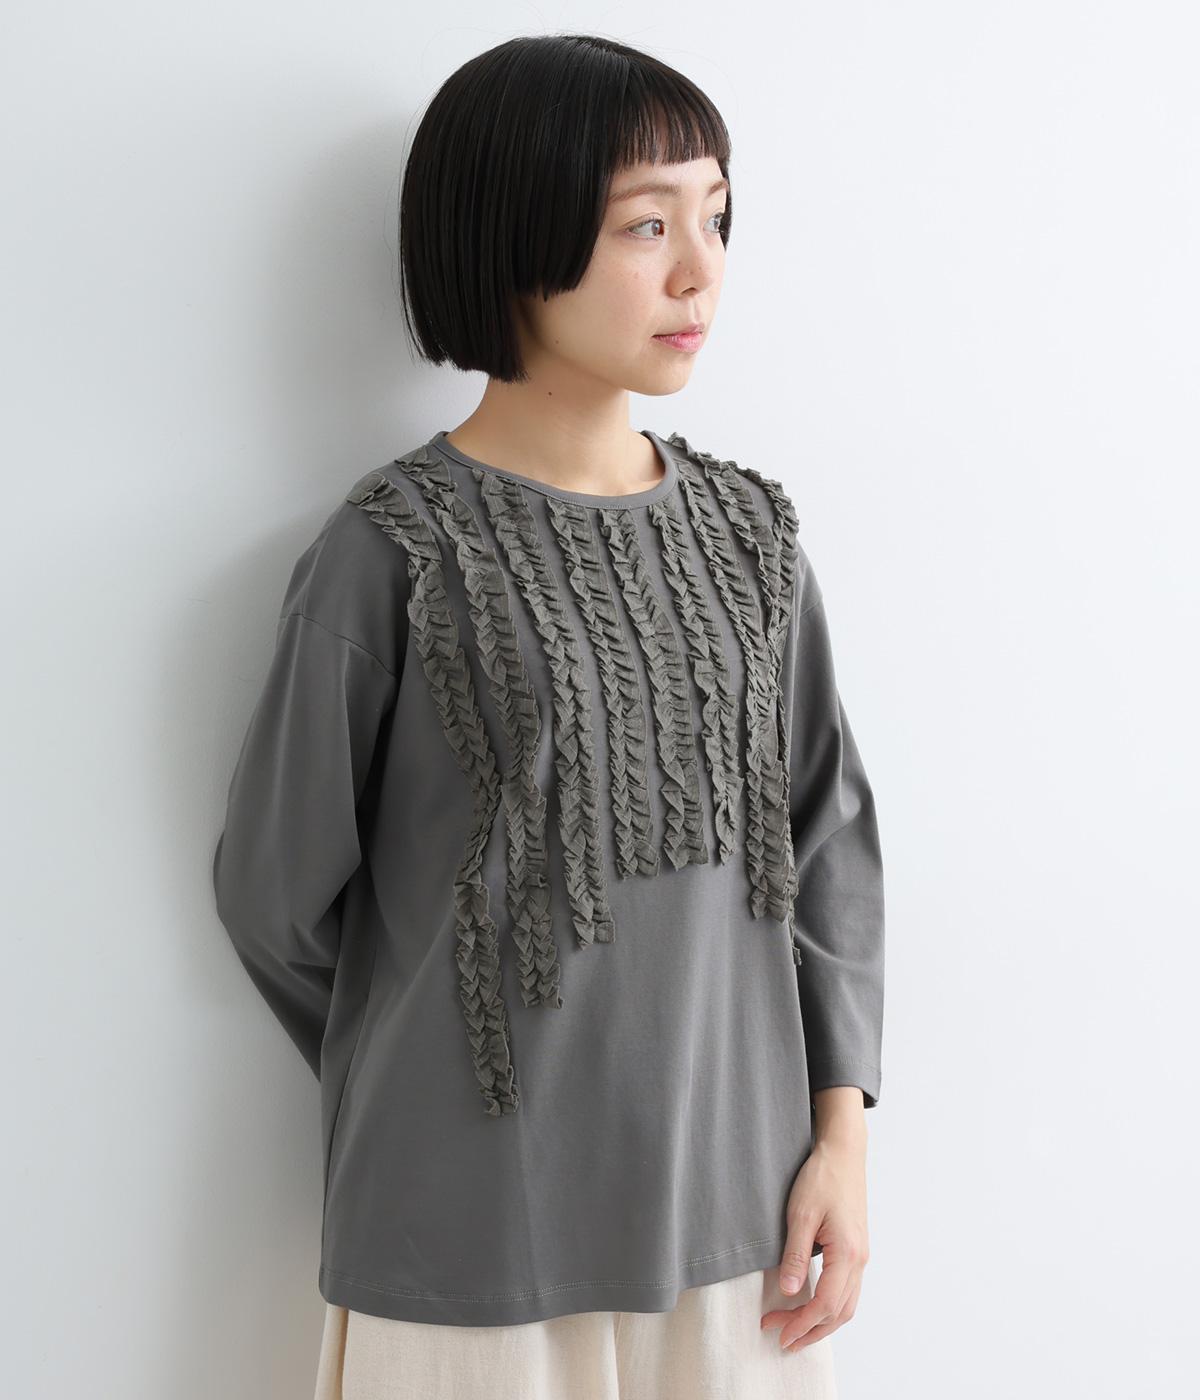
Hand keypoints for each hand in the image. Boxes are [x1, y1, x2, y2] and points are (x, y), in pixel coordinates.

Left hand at [760, 1112, 869, 1350]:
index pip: (826, 1304)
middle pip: (840, 1312)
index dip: (801, 1323)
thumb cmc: (822, 1177)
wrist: (843, 1152)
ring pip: (846, 1304)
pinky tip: (811, 1304)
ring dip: (822, 1322)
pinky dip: (830, 1306)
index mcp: (848, 1254)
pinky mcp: (856, 1249)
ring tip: (795, 1330)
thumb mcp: (801, 1214)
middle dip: (811, 1330)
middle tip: (782, 1339)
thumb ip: (795, 1255)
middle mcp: (859, 1260)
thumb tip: (789, 1292)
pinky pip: (847, 1289)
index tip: (778, 1331)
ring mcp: (860, 1255)